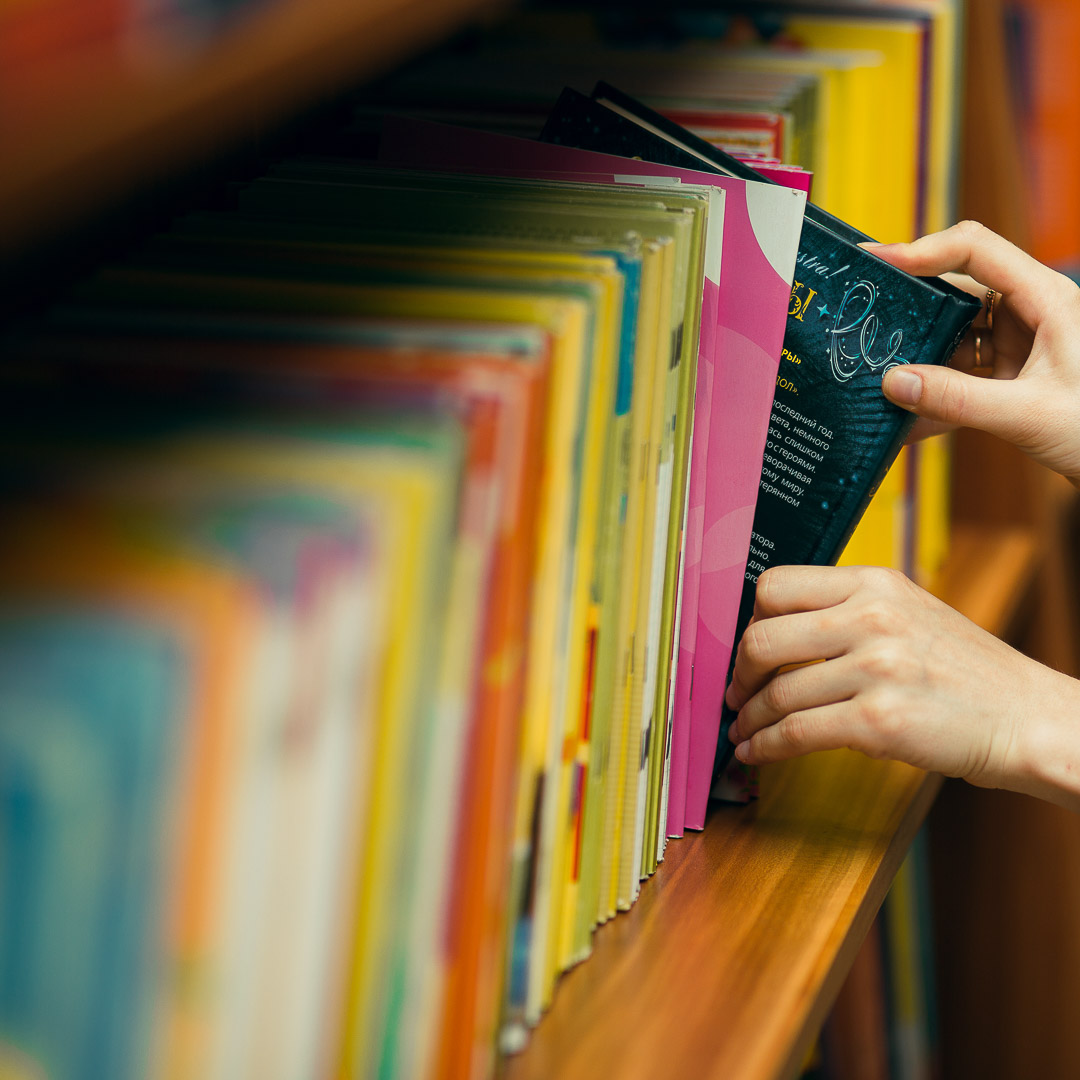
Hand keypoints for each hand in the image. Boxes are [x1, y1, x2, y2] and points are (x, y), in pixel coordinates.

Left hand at [724, 564, 1079, 809]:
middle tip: (736, 693)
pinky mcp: (878, 722)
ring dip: (749, 719)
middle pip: (763, 638)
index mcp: (873, 583)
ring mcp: (874, 670)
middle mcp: (871, 618)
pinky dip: (765, 747)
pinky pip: (795, 734)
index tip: (748, 647)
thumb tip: (775, 630)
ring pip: (775, 694)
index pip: (775, 585)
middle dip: (739, 673)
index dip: (750, 621)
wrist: (1028, 718)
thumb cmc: (966, 672)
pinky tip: (757, 752)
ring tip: (744, 729)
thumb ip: (848, 611)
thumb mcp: (908, 612)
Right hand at [866, 221, 1079, 487]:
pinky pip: (957, 376)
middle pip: (954, 291)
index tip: (877, 262)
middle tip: (865, 320)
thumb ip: (956, 399)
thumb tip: (893, 383)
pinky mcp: (1008, 376)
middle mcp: (1030, 313)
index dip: (923, 250)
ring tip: (876, 374)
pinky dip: (931, 395)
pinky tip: (905, 419)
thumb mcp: (1028, 413)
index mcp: (1047, 298)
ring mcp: (1018, 344)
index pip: (975, 250)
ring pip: (951, 335)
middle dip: (910, 309)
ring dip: (917, 358)